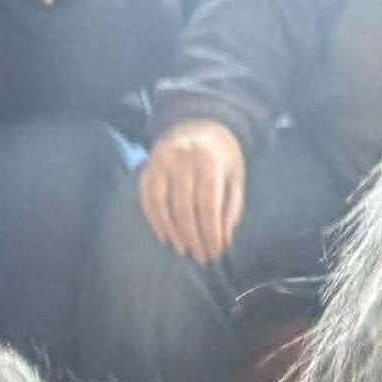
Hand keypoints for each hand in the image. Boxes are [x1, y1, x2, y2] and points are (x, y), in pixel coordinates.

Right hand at [138, 118, 245, 262]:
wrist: (198, 124)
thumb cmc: (221, 158)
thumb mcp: (234, 178)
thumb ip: (231, 207)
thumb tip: (223, 240)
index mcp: (207, 160)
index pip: (208, 205)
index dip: (211, 232)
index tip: (216, 252)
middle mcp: (181, 158)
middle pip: (185, 208)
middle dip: (194, 237)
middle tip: (201, 257)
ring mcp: (160, 161)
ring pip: (163, 204)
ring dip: (173, 232)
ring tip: (184, 250)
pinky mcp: (147, 167)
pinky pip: (147, 198)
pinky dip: (154, 220)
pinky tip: (165, 237)